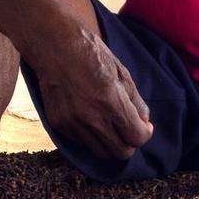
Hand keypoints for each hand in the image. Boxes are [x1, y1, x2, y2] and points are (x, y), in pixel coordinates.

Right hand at [30, 27, 151, 159]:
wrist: (54, 46)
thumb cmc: (90, 53)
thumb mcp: (121, 71)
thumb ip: (135, 100)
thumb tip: (144, 121)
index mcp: (112, 103)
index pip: (137, 138)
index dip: (145, 134)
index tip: (145, 126)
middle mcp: (93, 118)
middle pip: (121, 152)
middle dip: (130, 143)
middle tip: (129, 129)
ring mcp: (74, 124)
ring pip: (101, 152)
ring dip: (110, 143)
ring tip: (111, 126)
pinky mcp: (60, 124)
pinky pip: (82, 142)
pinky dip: (91, 137)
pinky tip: (91, 120)